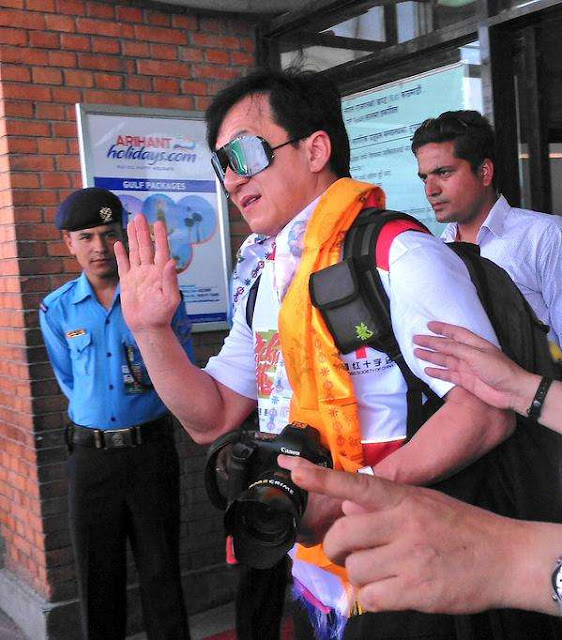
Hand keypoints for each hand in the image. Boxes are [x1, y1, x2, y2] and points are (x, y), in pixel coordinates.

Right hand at [114, 215, 179, 333]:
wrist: (147, 327)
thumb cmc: (161, 315)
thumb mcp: (170, 298)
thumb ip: (171, 280)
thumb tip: (172, 261)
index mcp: (161, 273)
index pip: (161, 250)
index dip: (159, 236)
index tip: (158, 222)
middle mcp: (149, 271)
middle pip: (146, 246)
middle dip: (143, 231)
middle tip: (141, 216)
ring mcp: (138, 275)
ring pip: (135, 252)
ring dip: (133, 238)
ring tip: (131, 223)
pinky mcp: (128, 282)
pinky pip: (123, 265)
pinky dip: (121, 254)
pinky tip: (119, 243)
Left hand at [280, 455, 523, 614]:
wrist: (506, 557)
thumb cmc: (460, 527)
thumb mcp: (423, 502)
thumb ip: (384, 503)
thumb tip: (346, 502)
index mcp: (403, 498)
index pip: (353, 484)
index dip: (319, 477)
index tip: (291, 467)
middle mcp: (403, 523)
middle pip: (342, 535)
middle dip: (337, 548)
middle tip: (349, 552)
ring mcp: (410, 558)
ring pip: (355, 569)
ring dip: (360, 574)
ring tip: (383, 571)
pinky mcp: (416, 591)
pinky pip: (371, 598)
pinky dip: (374, 597)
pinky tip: (393, 589)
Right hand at [413, 321, 537, 412]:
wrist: (512, 392)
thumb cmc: (499, 370)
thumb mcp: (477, 355)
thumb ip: (457, 349)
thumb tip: (441, 343)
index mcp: (474, 344)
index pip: (455, 333)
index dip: (442, 328)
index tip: (428, 325)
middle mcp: (468, 354)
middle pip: (445, 346)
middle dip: (431, 343)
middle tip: (416, 339)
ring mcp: (466, 368)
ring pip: (444, 360)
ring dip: (431, 356)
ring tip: (417, 353)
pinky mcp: (465, 381)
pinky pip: (447, 375)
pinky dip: (437, 372)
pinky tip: (427, 370)